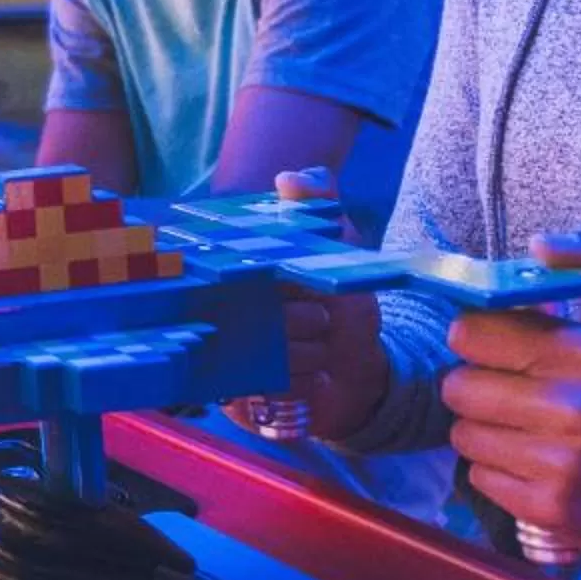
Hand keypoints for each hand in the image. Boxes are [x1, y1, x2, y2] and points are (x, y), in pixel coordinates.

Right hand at [229, 170, 387, 441]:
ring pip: (264, 354)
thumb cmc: (340, 305)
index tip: (294, 283)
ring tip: (321, 349)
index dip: (265, 278)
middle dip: (301, 319)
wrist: (360, 372)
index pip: (229, 270)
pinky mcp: (235, 401)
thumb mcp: (337, 246)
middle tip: (321, 319)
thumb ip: (317, 203)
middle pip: (253, 316)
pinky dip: (301, 382)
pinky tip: (317, 375)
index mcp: (237, 277)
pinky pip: (264, 390)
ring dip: (306, 354)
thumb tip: (289, 178)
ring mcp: (225, 360)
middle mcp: (221, 317)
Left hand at [441, 220, 580, 562]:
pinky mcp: (549, 507)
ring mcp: (562, 463)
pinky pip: (479, 476)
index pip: (472, 331)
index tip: (500, 348)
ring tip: (527, 430)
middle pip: (457, 386)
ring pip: (463, 433)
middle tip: (514, 394)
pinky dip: (498, 471)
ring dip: (486, 431)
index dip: (478, 339)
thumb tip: (543, 243)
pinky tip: (536, 464)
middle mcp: (576, 408)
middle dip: (478, 388)